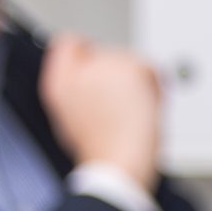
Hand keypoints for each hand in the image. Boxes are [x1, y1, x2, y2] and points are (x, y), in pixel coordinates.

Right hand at [39, 33, 161, 188]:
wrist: (116, 165)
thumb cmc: (99, 150)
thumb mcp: (73, 119)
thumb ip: (77, 90)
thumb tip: (92, 77)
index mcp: (57, 83)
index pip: (67, 45)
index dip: (86, 54)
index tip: (96, 69)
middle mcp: (75, 70)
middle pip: (104, 54)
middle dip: (116, 76)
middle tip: (118, 107)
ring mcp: (103, 66)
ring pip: (128, 62)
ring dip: (136, 84)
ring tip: (130, 113)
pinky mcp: (129, 67)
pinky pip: (150, 69)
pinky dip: (154, 88)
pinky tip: (144, 109)